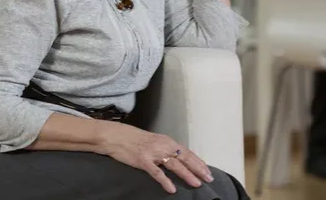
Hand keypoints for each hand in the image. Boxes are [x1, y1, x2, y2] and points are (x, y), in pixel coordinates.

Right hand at [98, 122, 212, 193]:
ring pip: (174, 165)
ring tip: (196, 184)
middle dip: (198, 169)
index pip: (187, 152)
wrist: (117, 136)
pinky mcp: (143, 161)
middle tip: (208, 178)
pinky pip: (156, 173)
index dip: (198, 162)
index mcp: (168, 141)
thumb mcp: (156, 142)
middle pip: (185, 158)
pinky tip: (171, 189)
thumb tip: (180, 159)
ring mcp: (153, 153)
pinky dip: (165, 181)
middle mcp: (164, 146)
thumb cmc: (136, 140)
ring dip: (187, 175)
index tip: (208, 171)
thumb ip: (167, 150)